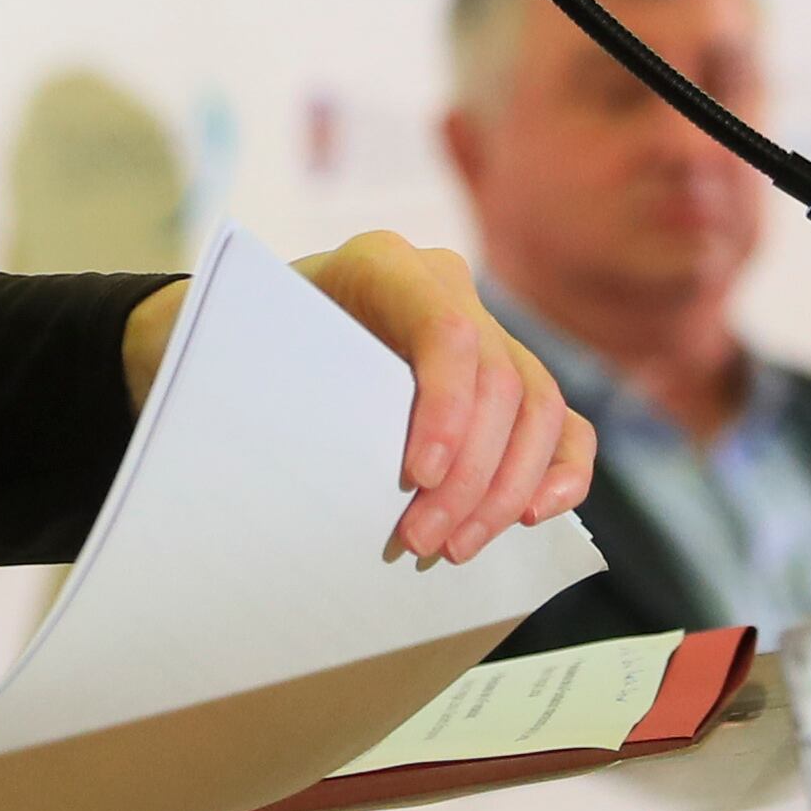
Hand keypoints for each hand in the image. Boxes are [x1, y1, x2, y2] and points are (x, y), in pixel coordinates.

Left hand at [121, 229, 596, 564]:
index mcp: (383, 263)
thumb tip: (299, 460)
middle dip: (469, 475)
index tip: (418, 477)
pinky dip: (558, 470)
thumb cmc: (251, 344)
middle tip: (424, 541)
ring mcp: (487, 329)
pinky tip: (534, 517)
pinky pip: (560, 422)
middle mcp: (447, 285)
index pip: (446, 329)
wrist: (258, 335)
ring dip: (505, 490)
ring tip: (455, 547)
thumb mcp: (251, 343)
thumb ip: (281, 376)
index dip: (447, 407)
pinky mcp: (510, 376)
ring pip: (537, 407)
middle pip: (499, 381)